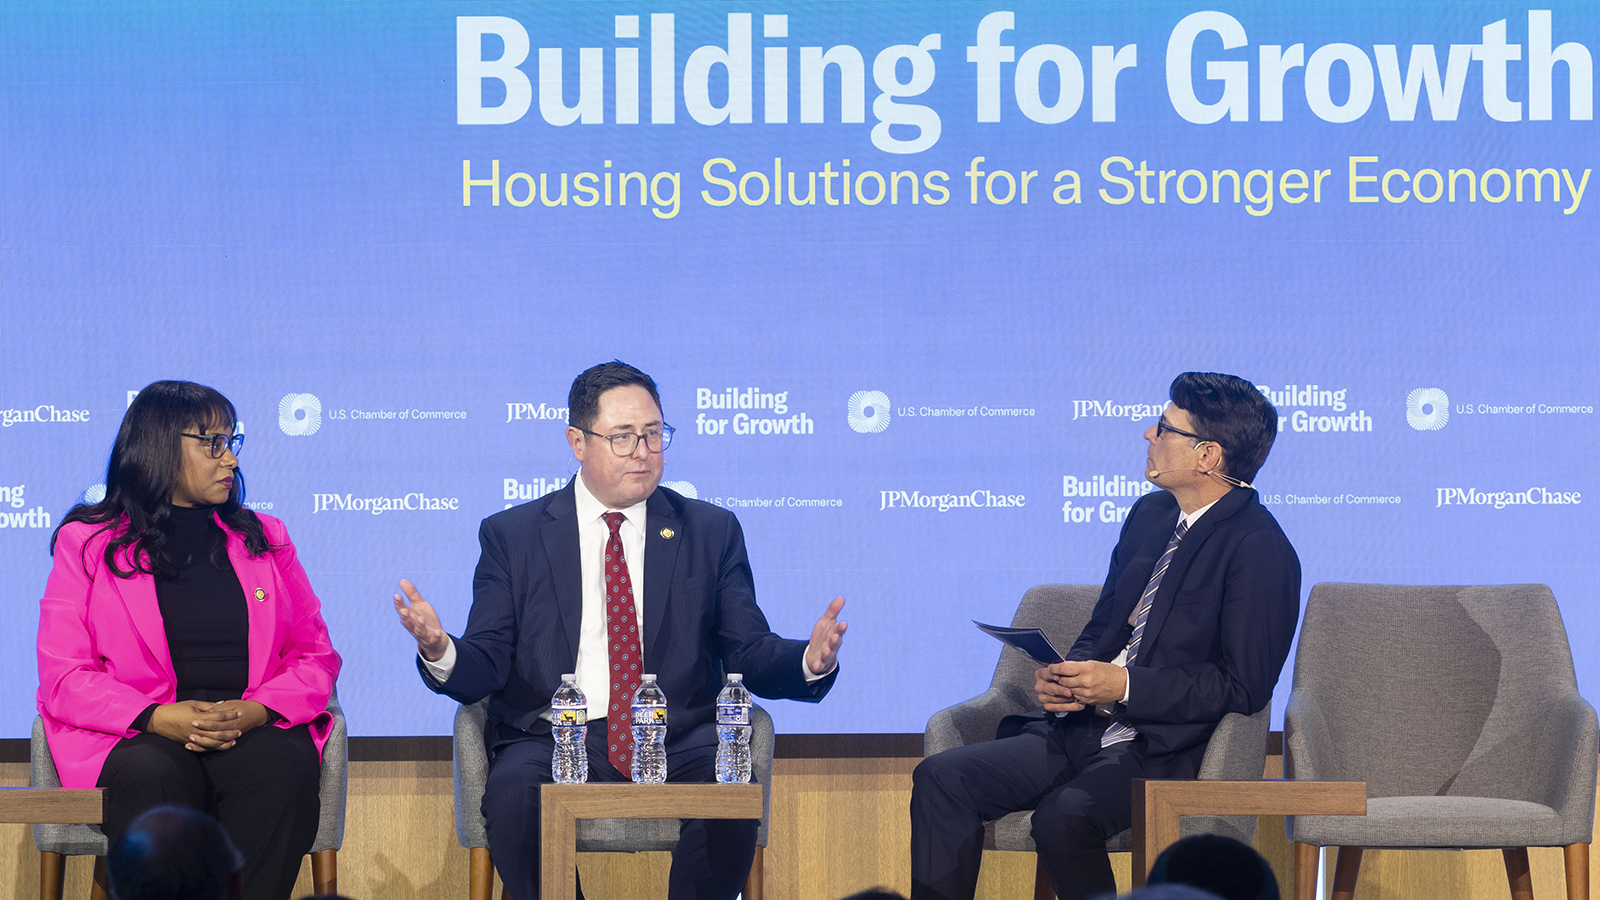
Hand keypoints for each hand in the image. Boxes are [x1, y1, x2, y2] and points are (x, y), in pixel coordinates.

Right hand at [148, 700, 270, 751]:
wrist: (158, 721)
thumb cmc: (176, 709)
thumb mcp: (192, 704)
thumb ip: (208, 706)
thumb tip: (222, 704)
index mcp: (198, 717)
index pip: (218, 716)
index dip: (230, 714)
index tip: (240, 712)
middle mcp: (196, 729)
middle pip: (218, 732)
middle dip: (230, 731)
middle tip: (240, 730)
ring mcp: (192, 738)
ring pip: (212, 742)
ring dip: (225, 741)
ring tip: (234, 739)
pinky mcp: (188, 743)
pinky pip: (203, 748)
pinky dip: (213, 748)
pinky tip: (221, 746)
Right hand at [394, 578, 450, 660]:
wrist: (435, 640)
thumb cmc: (425, 620)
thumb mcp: (419, 606)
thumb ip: (412, 594)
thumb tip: (402, 580)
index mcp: (410, 617)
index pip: (402, 610)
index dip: (399, 604)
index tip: (397, 595)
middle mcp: (414, 626)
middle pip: (408, 622)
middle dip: (406, 616)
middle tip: (404, 610)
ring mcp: (424, 634)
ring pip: (420, 631)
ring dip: (420, 626)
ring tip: (421, 619)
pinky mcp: (433, 640)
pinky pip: (434, 639)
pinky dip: (435, 636)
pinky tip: (438, 632)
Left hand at [804, 596, 846, 674]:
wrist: (817, 653)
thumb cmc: (824, 636)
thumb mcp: (826, 622)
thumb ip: (833, 611)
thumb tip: (841, 597)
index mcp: (834, 634)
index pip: (839, 630)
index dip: (840, 628)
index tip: (843, 624)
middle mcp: (832, 645)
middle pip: (835, 643)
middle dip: (835, 640)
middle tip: (835, 637)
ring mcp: (826, 655)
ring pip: (828, 654)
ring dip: (828, 653)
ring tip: (826, 651)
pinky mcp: (819, 663)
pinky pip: (819, 665)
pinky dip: (818, 665)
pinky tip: (815, 665)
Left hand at [1037, 660, 1127, 708]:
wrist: (1122, 684)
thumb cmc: (1108, 672)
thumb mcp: (1092, 663)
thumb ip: (1076, 666)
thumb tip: (1063, 667)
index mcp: (1086, 669)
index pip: (1064, 669)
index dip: (1055, 668)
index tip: (1051, 668)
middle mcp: (1085, 681)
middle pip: (1063, 681)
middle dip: (1058, 678)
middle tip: (1055, 676)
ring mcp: (1086, 693)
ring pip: (1067, 691)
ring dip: (1064, 687)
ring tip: (1065, 682)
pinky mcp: (1088, 701)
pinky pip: (1075, 697)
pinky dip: (1072, 693)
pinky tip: (1074, 689)